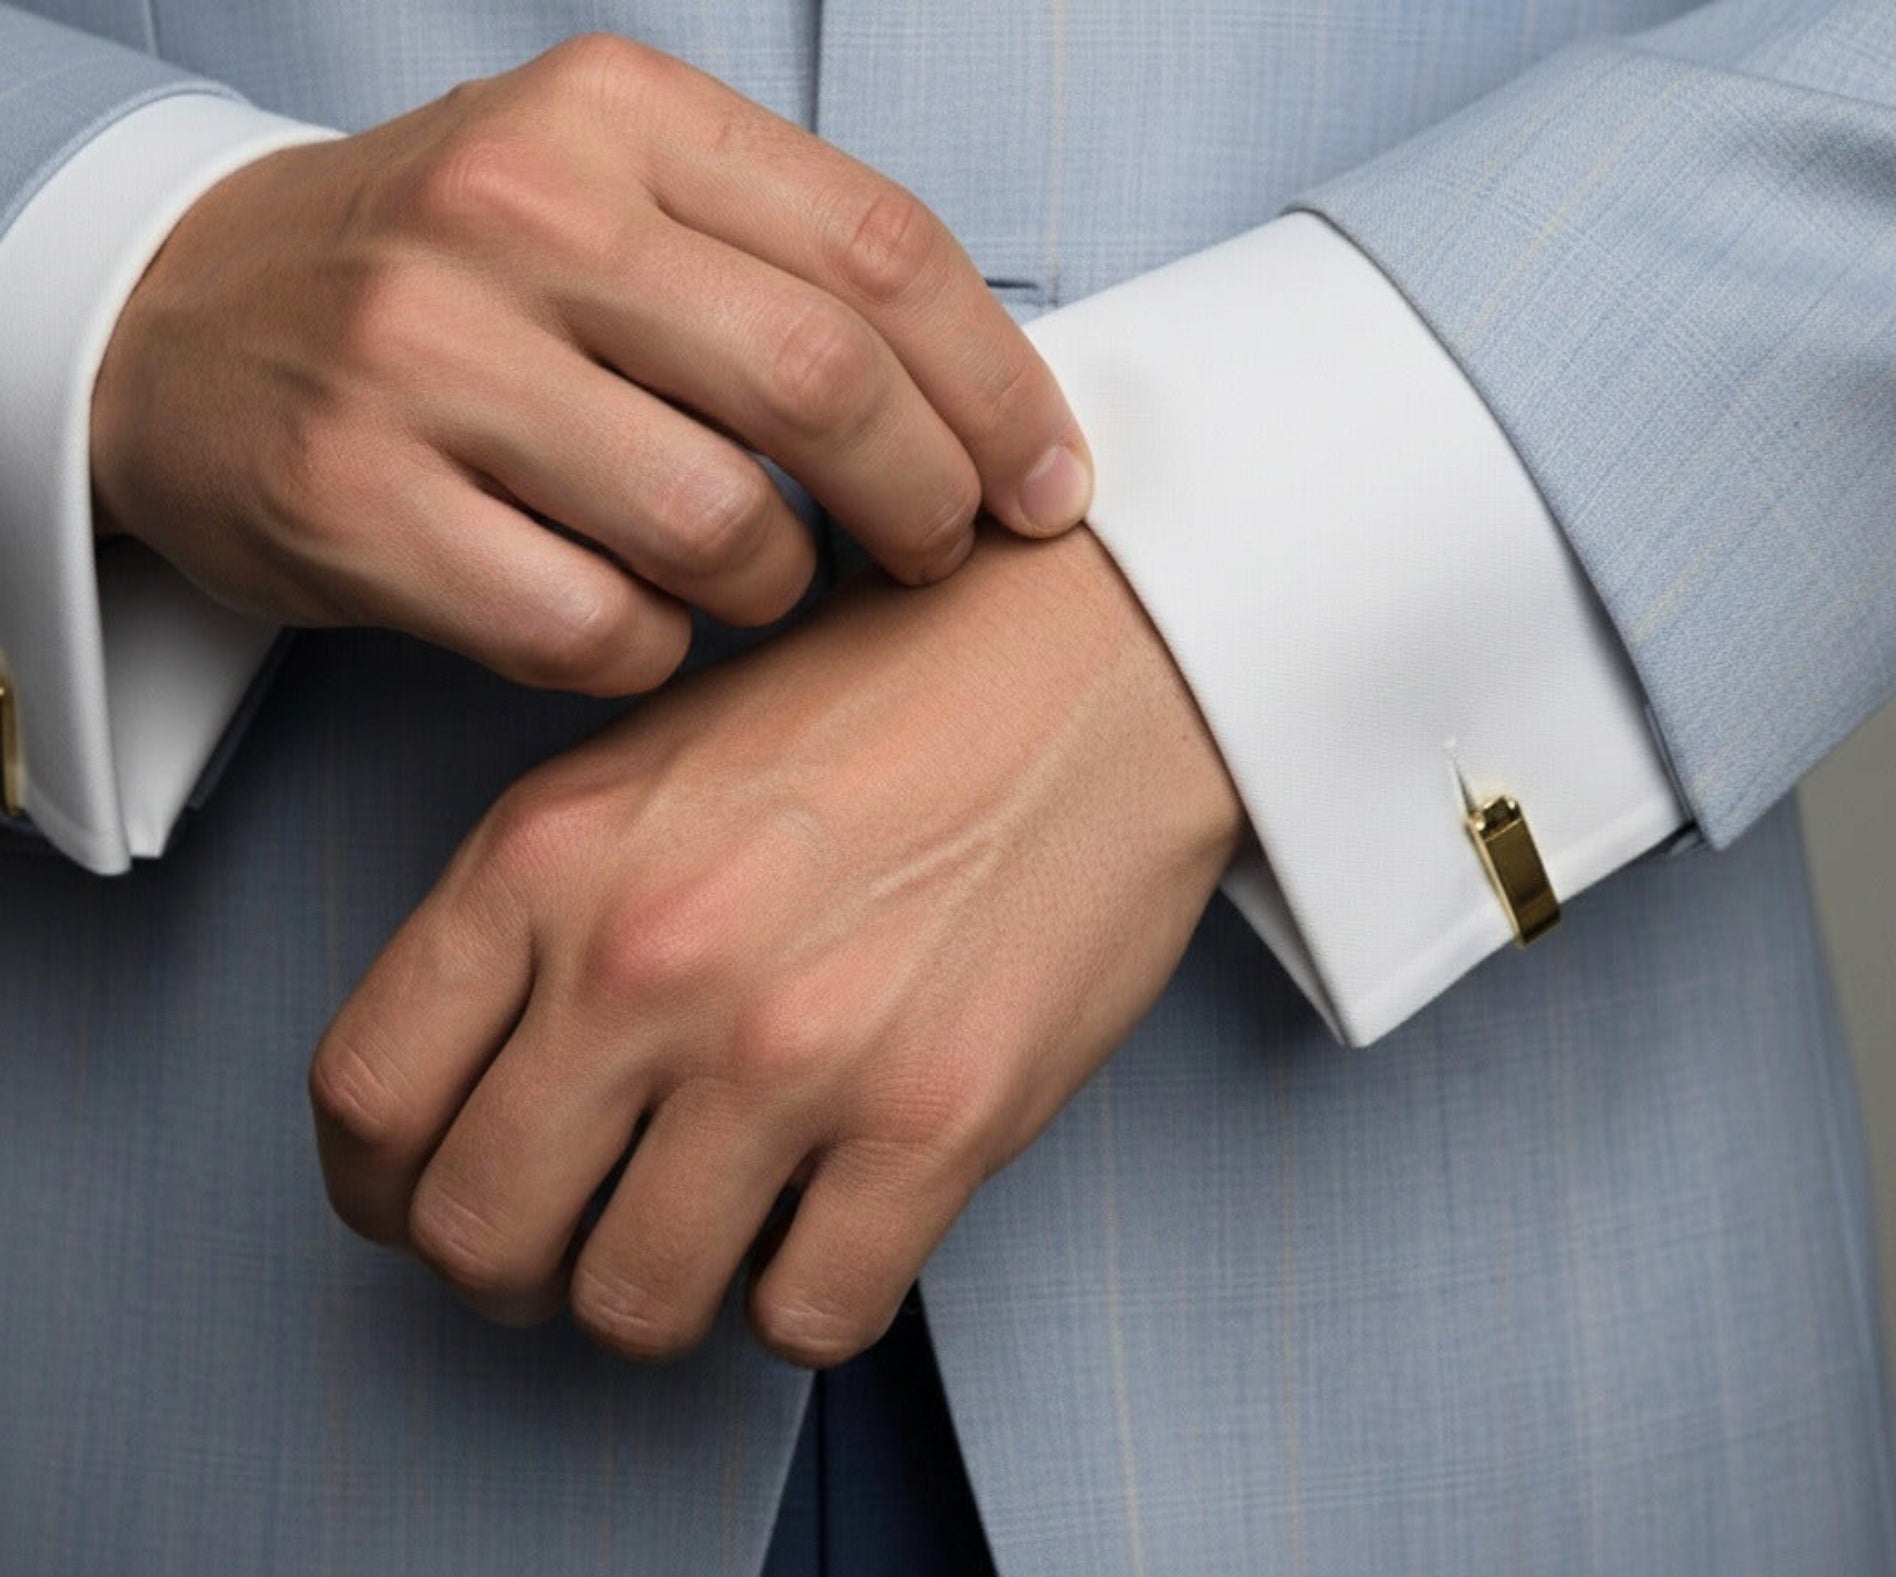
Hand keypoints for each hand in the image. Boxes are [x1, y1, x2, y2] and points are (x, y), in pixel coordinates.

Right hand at [91, 34, 1090, 695]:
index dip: (1001, 389)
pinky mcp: (358, 503)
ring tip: (757, 581)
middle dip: (925, 501)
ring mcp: (424, 357)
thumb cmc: (451, 277)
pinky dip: (654, 651)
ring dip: (778, 589)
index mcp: (616, 115)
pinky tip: (640, 620)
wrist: (184, 320)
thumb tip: (988, 406)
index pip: (881, 250)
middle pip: (822, 384)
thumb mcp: (608, 189)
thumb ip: (781, 261)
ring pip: (718, 527)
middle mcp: (519, 212)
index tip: (1049, 484)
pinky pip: (596, 628)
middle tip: (935, 552)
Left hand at [309, 529, 1243, 1363]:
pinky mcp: (933, 1121)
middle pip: (476, 1232)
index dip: (383, 1184)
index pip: (367, 1094)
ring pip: (632, 1305)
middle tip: (573, 1238)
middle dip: (512, 1270)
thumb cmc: (888, 701)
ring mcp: (790, 1050)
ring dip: (663, 1293)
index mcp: (551, 855)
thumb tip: (482, 1087)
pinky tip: (834, 1221)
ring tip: (718, 1228)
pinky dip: (807, 1301)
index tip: (427, 1197)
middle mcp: (647, 959)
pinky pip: (807, 1321)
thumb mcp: (652, 759)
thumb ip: (540, 913)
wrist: (1094, 663)